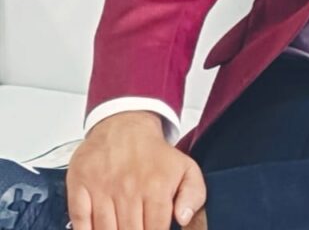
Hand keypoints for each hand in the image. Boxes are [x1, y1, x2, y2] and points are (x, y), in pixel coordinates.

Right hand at [67, 110, 206, 228]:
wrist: (125, 125)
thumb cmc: (154, 154)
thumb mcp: (186, 168)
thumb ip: (194, 195)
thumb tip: (183, 218)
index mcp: (156, 186)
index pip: (155, 229)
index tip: (152, 229)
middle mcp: (128, 189)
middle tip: (136, 227)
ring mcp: (102, 188)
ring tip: (121, 227)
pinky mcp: (80, 186)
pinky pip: (79, 222)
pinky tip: (97, 229)